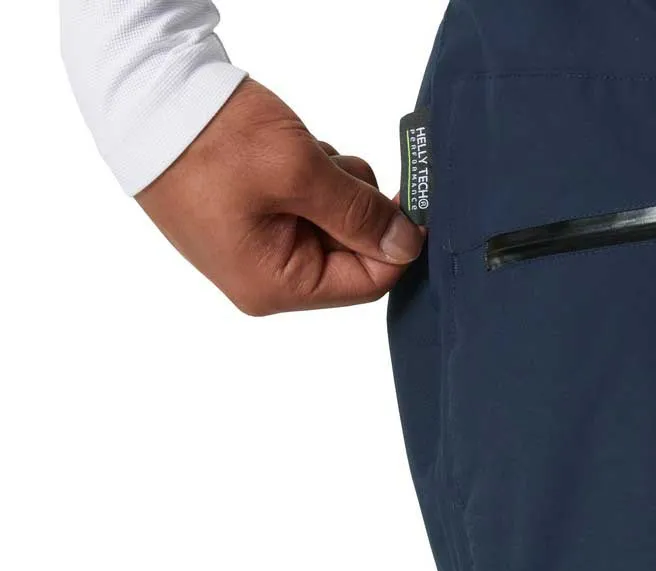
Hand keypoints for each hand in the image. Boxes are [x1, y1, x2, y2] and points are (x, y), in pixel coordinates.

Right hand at [135, 77, 425, 315]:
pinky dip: (311, 181)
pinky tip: (287, 156)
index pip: (366, 283)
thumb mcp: (300, 172)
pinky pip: (304, 212)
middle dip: (356, 208)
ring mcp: (254, 253)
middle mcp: (264, 282)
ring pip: (331, 229)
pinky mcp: (249, 225)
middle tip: (337, 166)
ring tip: (303, 155)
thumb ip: (360, 214)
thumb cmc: (213, 138)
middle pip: (349, 257)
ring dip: (334, 189)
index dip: (395, 244)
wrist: (144, 98)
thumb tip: (405, 245)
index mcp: (275, 286)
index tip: (409, 201)